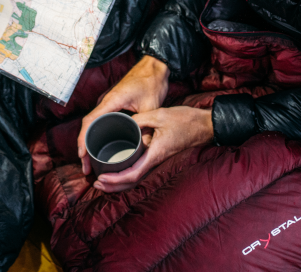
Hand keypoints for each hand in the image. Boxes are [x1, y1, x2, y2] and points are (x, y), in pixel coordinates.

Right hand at [77, 55, 169, 174]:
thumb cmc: (151, 82)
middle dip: (84, 147)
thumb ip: (147, 128)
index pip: (90, 122)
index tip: (82, 155)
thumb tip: (145, 149)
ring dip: (89, 141)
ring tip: (90, 161)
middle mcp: (106, 102)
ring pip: (93, 124)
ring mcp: (108, 103)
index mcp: (111, 102)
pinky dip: (96, 134)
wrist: (153, 66)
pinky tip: (100, 145)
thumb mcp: (151, 107)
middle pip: (88, 126)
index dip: (83, 140)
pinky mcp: (113, 104)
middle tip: (86, 166)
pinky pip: (100, 120)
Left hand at [93, 107, 212, 192]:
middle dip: (113, 186)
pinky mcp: (157, 155)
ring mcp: (156, 159)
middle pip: (132, 182)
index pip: (133, 174)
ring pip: (136, 177)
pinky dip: (127, 173)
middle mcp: (155, 160)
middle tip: (96, 183)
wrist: (204, 125)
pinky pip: (140, 168)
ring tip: (102, 180)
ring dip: (119, 182)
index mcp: (154, 154)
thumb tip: (125, 124)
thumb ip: (140, 119)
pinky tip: (118, 169)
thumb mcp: (160, 114)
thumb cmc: (185, 120)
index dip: (116, 179)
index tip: (101, 178)